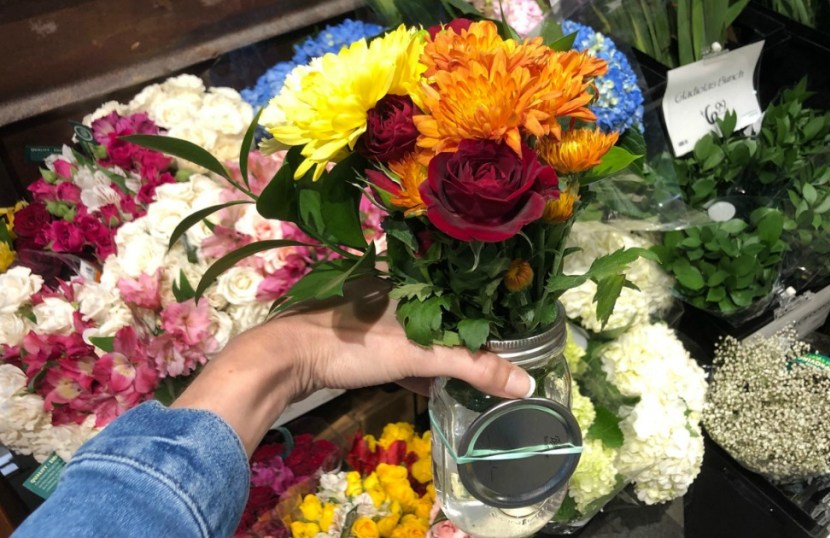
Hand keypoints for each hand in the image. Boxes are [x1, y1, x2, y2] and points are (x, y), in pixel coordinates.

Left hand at [270, 277, 534, 400]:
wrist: (285, 358)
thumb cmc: (355, 344)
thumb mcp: (420, 355)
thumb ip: (473, 368)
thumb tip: (525, 385)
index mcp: (414, 280)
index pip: (465, 287)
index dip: (493, 305)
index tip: (521, 326)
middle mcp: (398, 292)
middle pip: (447, 313)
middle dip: (472, 334)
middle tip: (504, 356)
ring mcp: (377, 317)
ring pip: (424, 334)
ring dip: (446, 354)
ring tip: (478, 372)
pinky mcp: (362, 342)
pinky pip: (404, 352)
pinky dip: (420, 368)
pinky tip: (434, 387)